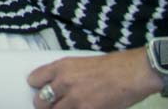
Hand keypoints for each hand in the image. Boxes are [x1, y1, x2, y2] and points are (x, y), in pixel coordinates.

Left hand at [28, 50, 160, 108]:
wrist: (132, 73)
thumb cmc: (111, 66)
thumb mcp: (80, 63)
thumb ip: (65, 73)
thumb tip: (55, 85)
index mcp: (61, 66)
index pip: (34, 79)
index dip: (37, 86)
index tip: (41, 90)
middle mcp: (64, 82)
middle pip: (40, 100)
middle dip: (44, 104)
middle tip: (51, 105)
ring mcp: (74, 99)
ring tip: (68, 107)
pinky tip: (82, 108)